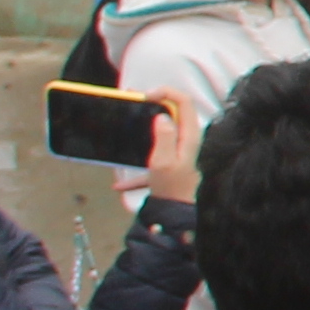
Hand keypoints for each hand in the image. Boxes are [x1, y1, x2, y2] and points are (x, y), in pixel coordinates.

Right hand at [136, 84, 202, 206]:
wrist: (175, 217)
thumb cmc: (172, 189)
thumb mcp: (164, 161)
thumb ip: (164, 136)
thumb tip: (163, 115)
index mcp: (189, 136)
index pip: (183, 101)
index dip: (165, 92)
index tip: (145, 95)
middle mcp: (187, 141)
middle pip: (172, 113)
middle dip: (152, 104)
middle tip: (131, 101)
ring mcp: (178, 153)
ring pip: (161, 133)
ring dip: (143, 129)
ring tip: (125, 122)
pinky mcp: (169, 166)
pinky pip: (152, 160)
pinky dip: (137, 172)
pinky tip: (120, 186)